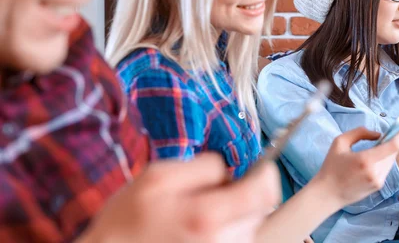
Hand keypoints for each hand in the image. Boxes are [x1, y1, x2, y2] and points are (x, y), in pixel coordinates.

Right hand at [80, 153, 280, 242]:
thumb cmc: (127, 221)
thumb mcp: (158, 177)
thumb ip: (204, 167)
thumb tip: (232, 170)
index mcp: (207, 216)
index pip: (265, 192)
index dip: (267, 174)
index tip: (261, 168)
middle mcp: (222, 242)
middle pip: (261, 210)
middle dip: (246, 195)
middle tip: (216, 194)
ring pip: (250, 227)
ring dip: (235, 216)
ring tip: (200, 217)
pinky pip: (236, 240)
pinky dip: (226, 232)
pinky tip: (199, 233)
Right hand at [313, 124, 398, 207]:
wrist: (327, 194)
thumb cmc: (331, 167)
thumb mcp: (340, 142)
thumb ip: (360, 133)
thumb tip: (378, 135)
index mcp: (366, 160)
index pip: (392, 146)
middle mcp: (376, 172)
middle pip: (393, 152)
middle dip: (393, 141)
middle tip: (385, 134)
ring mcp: (378, 181)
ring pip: (390, 161)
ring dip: (387, 151)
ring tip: (374, 148)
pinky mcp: (378, 187)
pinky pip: (385, 168)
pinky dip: (383, 160)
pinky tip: (371, 160)